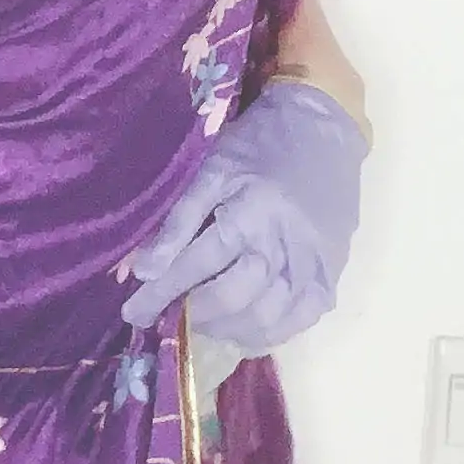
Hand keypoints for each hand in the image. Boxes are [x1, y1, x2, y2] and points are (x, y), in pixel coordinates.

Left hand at [120, 80, 366, 354]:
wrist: (323, 129)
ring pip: (267, 317)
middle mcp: (284, 244)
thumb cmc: (258, 145)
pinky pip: (300, 320)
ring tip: (201, 323)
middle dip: (192, 316)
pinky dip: (267, 334)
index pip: (196, 265)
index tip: (133, 313)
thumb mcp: (211, 169)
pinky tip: (242, 330)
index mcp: (250, 212)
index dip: (160, 294)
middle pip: (233, 298)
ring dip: (226, 329)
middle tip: (169, 317)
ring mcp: (312, 265)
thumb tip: (143, 271)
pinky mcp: (330, 275)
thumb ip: (179, 221)